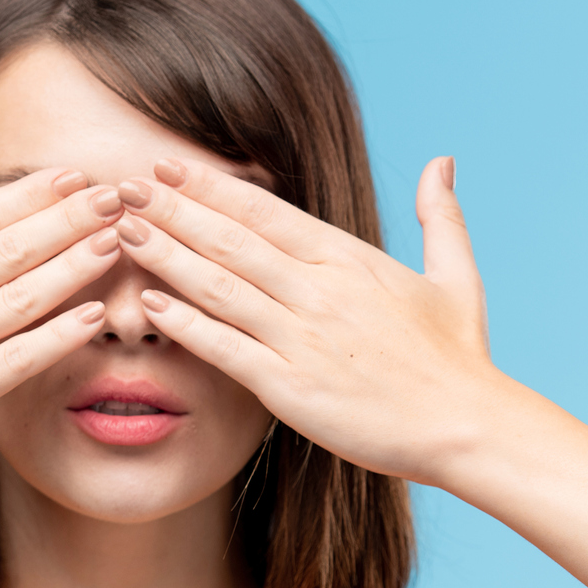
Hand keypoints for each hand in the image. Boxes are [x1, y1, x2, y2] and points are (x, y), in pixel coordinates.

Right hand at [0, 165, 125, 491]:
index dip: (28, 195)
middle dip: (68, 218)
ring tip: (120, 240)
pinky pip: (17, 360)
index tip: (69, 175)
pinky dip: (59, 336)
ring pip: (22, 297)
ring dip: (75, 266)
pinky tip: (96, 317)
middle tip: (117, 195)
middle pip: (10, 248)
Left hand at [113, 156, 496, 488]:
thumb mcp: (456, 277)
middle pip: (230, 239)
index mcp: (349, 259)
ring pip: (220, 286)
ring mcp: (302, 338)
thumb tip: (441, 162)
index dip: (210, 188)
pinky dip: (184, 325)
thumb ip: (441, 217)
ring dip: (166, 256)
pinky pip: (225, 349)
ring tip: (122, 232)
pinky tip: (146, 306)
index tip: (167, 166)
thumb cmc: (458, 358)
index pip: (265, 211)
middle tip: (121, 185)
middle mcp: (320, 290)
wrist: (466, 426)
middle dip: (171, 209)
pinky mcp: (291, 387)